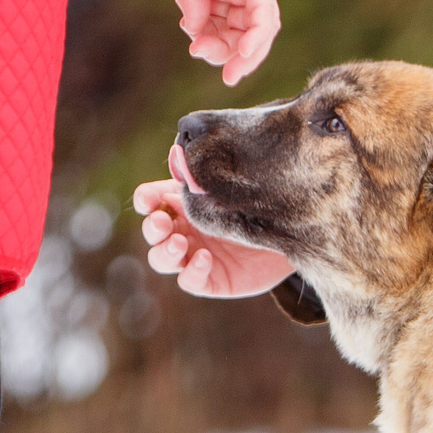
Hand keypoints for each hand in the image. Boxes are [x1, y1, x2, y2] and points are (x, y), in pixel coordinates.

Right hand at [131, 154, 295, 297]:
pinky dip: (192, 271)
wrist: (287, 232)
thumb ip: (205, 174)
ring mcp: (192, 256)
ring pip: (161, 259)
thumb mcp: (232, 186)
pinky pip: (189, 280)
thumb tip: (180, 152)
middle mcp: (182, 231)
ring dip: (165, 251)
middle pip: (152, 232)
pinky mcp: (208, 279)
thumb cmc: (255, 203)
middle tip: (162, 221)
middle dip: (153, 227)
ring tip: (180, 242)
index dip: (145, 200)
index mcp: (182, 204)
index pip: (151, 201)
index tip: (148, 200)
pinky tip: (205, 258)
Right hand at [157, 0, 279, 86]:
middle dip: (230, 55)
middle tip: (217, 68)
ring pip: (260, 30)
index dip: (215, 45)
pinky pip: (264, 14)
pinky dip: (256, 36)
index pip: (225, 28)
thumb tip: (197, 32)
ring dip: (246, 54)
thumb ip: (193, 6)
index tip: (197, 50)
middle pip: (243, 34)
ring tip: (231, 70)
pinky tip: (244, 52)